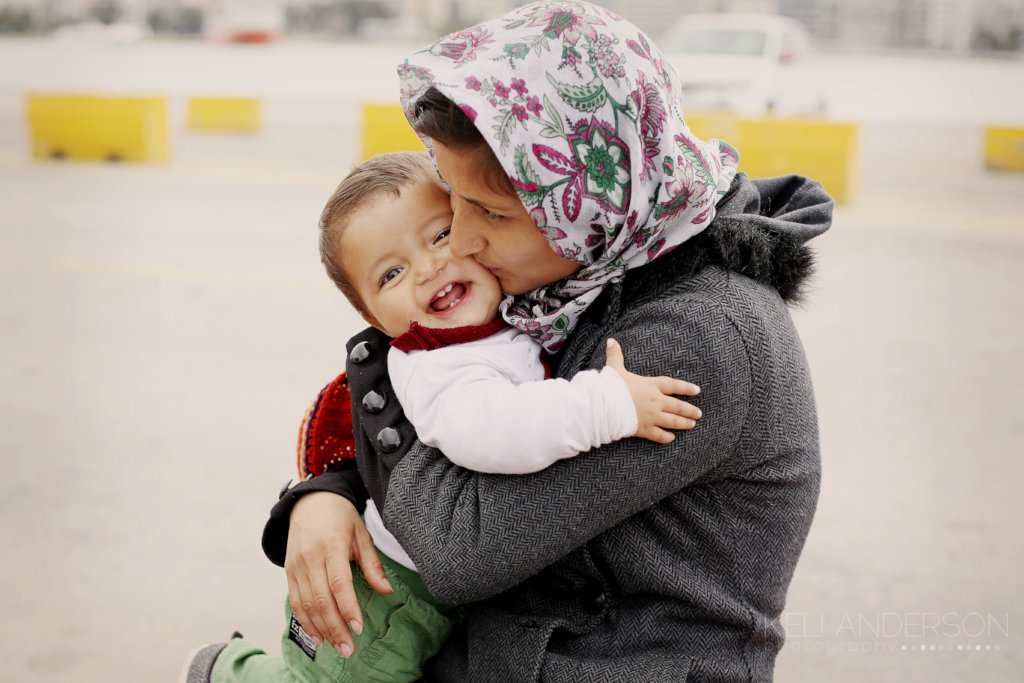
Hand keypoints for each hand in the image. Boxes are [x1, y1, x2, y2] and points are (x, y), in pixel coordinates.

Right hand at [285, 492, 392, 657]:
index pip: (339, 583)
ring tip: (337, 647)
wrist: (310, 501)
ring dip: (321, 629)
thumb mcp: (361, 533)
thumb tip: (386, 590)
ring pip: (307, 604)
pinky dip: (305, 621)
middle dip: (335, 628)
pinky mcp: (289, 571)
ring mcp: (297, 565)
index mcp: (331, 545)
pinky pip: (295, 601)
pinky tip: (318, 636)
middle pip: (321, 599)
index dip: (348, 608)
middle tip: (349, 649)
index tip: (359, 628)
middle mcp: (311, 557)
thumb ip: (372, 564)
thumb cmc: (340, 517)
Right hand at [604, 337, 701, 443]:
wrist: (605, 406)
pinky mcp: (644, 429)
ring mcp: (651, 416)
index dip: (686, 387)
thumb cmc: (611, 386)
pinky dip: (666, 437)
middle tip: (698, 413)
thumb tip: (611, 341)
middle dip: (689, 410)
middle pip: (677, 406)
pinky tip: (672, 438)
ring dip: (683, 423)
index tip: (697, 390)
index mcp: (650, 386)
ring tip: (692, 424)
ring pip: (672, 421)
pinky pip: (659, 435)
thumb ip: (615, 355)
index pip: (673, 385)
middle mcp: (655, 401)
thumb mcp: (614, 368)